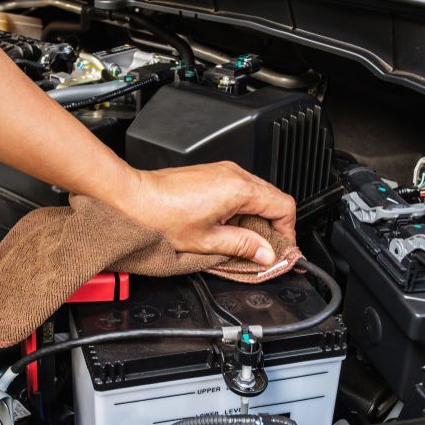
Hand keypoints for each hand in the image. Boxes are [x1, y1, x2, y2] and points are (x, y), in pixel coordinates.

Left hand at [110, 162, 296, 264]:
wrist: (135, 198)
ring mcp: (223, 171)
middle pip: (273, 198)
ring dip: (257, 217)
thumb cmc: (162, 216)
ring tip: (243, 239)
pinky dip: (242, 207)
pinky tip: (228, 225)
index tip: (281, 249)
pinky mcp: (212, 173)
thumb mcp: (208, 240)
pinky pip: (240, 189)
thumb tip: (265, 254)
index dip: (288, 231)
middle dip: (274, 225)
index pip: (283, 206)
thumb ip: (243, 246)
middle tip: (265, 249)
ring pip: (257, 193)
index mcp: (239, 189)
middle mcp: (234, 174)